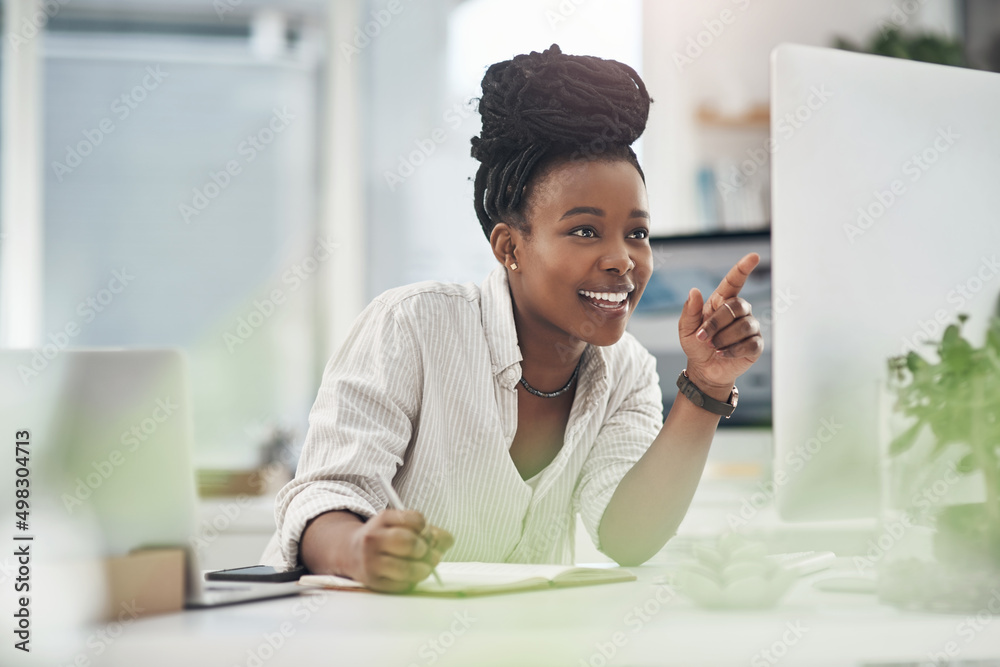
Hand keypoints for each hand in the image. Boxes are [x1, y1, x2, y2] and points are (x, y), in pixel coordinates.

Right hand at [348, 509, 453, 592]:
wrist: (351, 552)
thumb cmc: (384, 538)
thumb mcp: (400, 525)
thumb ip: (428, 530)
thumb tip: (449, 540)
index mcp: (383, 519)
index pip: (416, 520)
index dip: (428, 529)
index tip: (427, 535)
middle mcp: (373, 538)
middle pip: (409, 543)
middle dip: (425, 550)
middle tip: (428, 553)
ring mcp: (370, 561)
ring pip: (406, 568)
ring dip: (423, 569)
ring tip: (425, 567)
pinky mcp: (373, 582)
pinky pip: (401, 585)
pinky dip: (412, 581)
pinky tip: (410, 576)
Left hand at [678, 253, 763, 396]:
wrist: (704, 369)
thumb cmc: (696, 345)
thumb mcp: (685, 328)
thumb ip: (690, 311)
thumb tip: (694, 291)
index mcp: (721, 302)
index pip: (735, 281)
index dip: (743, 268)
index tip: (754, 256)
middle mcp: (739, 311)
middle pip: (736, 306)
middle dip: (717, 323)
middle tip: (702, 337)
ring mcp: (750, 327)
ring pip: (743, 325)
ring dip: (723, 338)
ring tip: (712, 346)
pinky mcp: (755, 344)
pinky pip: (749, 343)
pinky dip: (732, 350)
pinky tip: (722, 354)